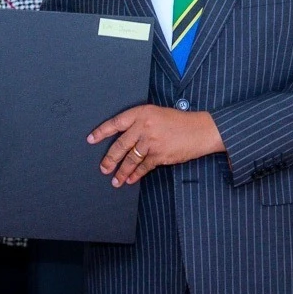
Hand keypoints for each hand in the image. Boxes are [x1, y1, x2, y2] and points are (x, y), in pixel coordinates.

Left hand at [90, 105, 223, 186]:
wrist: (201, 130)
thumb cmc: (180, 121)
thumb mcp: (158, 114)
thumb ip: (141, 123)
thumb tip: (125, 139)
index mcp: (142, 113)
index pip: (116, 122)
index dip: (102, 131)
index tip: (91, 139)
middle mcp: (144, 126)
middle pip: (120, 144)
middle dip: (110, 159)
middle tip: (103, 168)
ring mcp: (151, 141)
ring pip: (130, 159)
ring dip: (121, 171)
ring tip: (114, 180)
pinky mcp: (160, 155)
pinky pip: (143, 167)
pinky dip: (136, 174)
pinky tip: (130, 180)